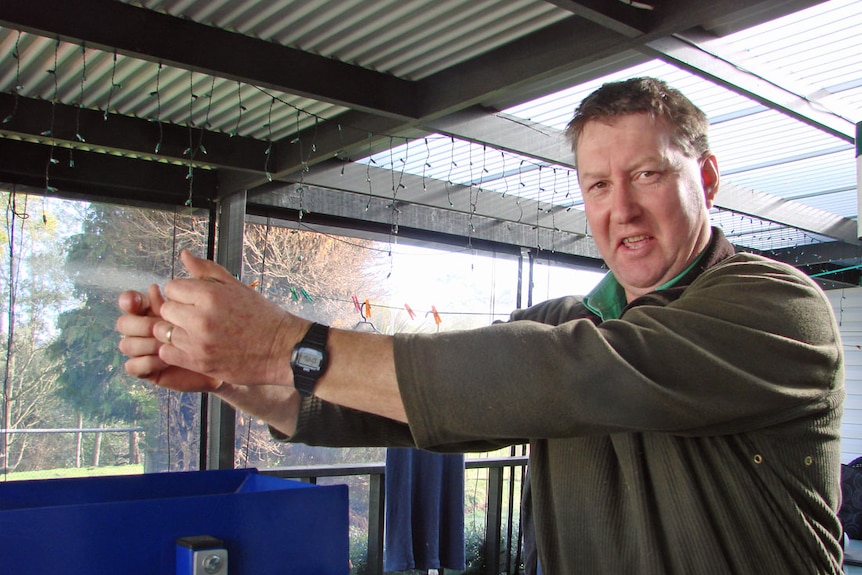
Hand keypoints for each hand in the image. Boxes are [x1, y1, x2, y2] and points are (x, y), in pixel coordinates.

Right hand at [117, 284, 221, 392]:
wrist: (226, 357)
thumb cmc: (215, 328)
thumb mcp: (203, 303)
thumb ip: (186, 287)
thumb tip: (160, 280)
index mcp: (153, 309)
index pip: (130, 301)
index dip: (130, 300)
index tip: (138, 301)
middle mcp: (144, 329)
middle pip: (124, 323)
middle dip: (140, 324)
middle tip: (159, 327)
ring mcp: (144, 350)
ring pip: (126, 345)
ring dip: (146, 344)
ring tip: (168, 344)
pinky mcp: (148, 370)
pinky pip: (132, 366)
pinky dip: (147, 362)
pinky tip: (166, 360)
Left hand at [152, 249, 308, 386]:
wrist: (282, 349)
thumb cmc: (262, 316)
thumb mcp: (237, 287)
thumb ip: (207, 271)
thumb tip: (184, 255)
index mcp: (210, 296)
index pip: (172, 288)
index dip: (183, 292)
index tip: (195, 299)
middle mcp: (201, 319)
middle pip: (165, 309)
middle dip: (177, 310)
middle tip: (195, 316)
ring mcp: (199, 343)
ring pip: (163, 332)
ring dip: (175, 331)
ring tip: (194, 332)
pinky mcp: (199, 363)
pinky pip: (167, 353)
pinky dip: (175, 350)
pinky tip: (192, 346)